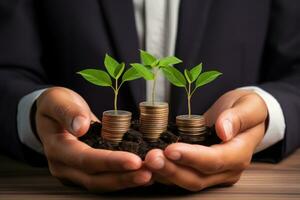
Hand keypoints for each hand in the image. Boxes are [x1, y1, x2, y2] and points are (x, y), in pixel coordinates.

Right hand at [36, 87, 151, 191]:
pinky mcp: (85, 172)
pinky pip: (105, 178)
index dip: (110, 162)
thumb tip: (80, 126)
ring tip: (150, 176)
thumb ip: (67, 111)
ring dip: (126, 181)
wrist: (52, 115)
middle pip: (95, 179)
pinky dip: (124, 177)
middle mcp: (65, 166)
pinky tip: (142, 173)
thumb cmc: (55, 105)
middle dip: (123, 178)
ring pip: (102, 183)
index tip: (134, 161)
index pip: (85, 159)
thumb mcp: (57, 100)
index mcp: (57, 148)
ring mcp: (74, 172)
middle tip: (149, 173)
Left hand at [144, 89, 267, 190]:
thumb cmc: (247, 109)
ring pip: (186, 180)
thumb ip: (239, 117)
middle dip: (172, 170)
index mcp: (240, 153)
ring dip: (164, 174)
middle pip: (197, 177)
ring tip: (145, 162)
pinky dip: (164, 172)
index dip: (192, 157)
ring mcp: (214, 174)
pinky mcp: (201, 170)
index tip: (171, 149)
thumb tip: (224, 130)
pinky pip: (180, 175)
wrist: (243, 116)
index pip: (215, 160)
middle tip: (150, 158)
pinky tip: (148, 166)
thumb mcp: (250, 105)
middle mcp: (227, 170)